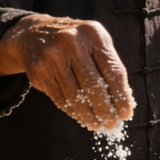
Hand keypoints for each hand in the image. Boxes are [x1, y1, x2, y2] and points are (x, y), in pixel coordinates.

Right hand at [0, 14, 134, 131]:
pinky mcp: (39, 71)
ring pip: (75, 96)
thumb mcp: (94, 43)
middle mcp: (72, 42)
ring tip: (98, 125)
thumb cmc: (75, 43)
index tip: (125, 114)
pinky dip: (73, 112)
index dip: (121, 96)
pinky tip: (82, 118)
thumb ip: (109, 66)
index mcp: (93, 34)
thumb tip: (123, 101)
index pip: (112, 70)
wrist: (34, 34)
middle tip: (112, 125)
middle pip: (93, 85)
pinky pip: (60, 98)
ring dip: (89, 116)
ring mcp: (52, 56)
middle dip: (105, 110)